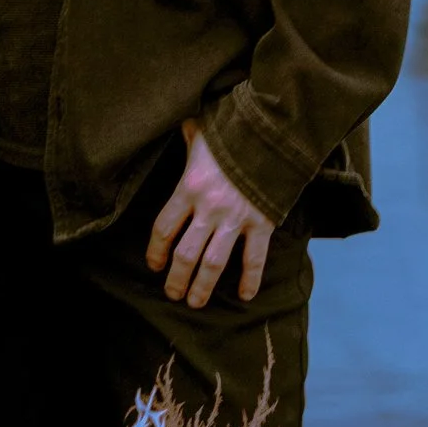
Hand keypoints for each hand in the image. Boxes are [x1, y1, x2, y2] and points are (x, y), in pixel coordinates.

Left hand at [145, 121, 272, 310]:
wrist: (273, 132)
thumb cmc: (232, 130)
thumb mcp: (201, 130)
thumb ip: (188, 137)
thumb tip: (179, 124)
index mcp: (188, 187)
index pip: (163, 228)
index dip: (156, 251)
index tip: (154, 265)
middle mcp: (209, 208)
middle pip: (185, 253)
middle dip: (177, 278)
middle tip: (173, 294)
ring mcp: (236, 218)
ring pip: (213, 262)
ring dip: (203, 286)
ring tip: (195, 302)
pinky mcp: (262, 222)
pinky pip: (255, 258)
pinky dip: (250, 279)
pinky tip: (245, 295)